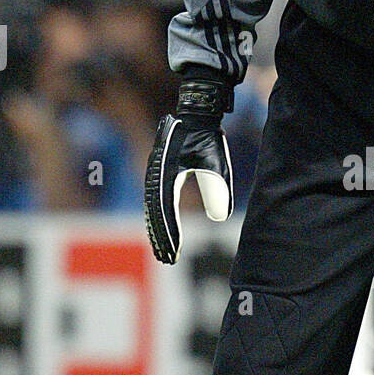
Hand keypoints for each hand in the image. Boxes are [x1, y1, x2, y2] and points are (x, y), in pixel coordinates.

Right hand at [144, 78, 233, 263]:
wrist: (195, 115)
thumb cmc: (208, 138)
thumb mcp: (218, 163)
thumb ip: (219, 189)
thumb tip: (221, 217)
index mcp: (168, 173)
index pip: (166, 210)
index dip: (170, 232)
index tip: (174, 250)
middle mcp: (156, 176)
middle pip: (154, 214)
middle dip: (161, 238)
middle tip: (167, 259)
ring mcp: (154, 175)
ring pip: (152, 209)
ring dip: (156, 232)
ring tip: (163, 252)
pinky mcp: (158, 174)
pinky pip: (155, 201)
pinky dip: (156, 219)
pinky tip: (160, 232)